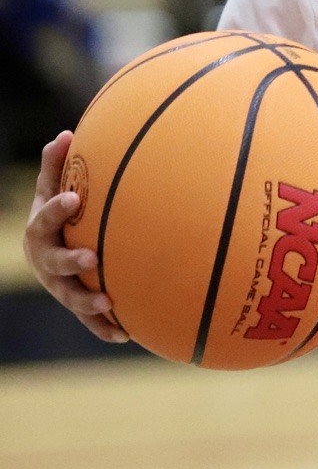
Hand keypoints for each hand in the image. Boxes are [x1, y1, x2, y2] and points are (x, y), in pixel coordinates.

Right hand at [23, 131, 128, 343]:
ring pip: (70, 297)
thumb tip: (65, 133)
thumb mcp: (51, 189)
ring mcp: (59, 285)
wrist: (47, 252)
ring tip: (108, 303)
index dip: (57, 210)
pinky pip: (89, 321)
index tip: (74, 200)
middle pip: (54, 264)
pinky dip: (105, 328)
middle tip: (91, 259)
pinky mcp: (75, 304)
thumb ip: (56, 167)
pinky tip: (126, 334)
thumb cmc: (57, 213)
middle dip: (71, 262)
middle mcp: (46, 261)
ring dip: (88, 302)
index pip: (45, 219)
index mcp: (40, 231)